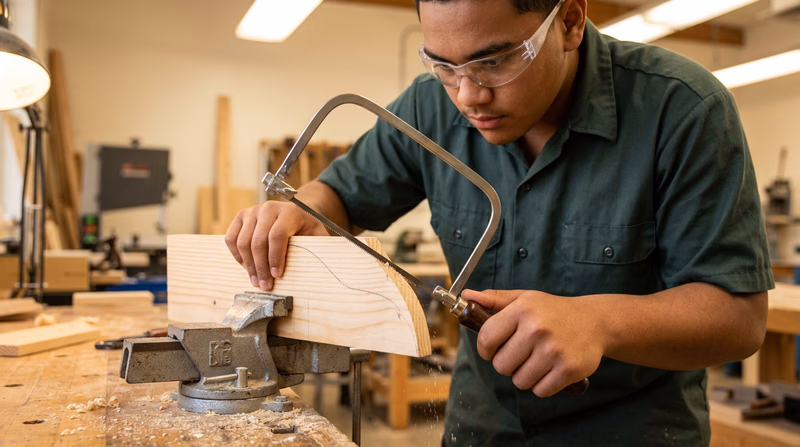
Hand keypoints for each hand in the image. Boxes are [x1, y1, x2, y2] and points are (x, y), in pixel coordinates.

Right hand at [225, 201, 327, 289]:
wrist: (294, 213)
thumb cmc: (306, 229)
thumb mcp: (317, 236)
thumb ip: (317, 248)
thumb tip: (317, 268)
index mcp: (290, 211)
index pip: (277, 235)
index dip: (275, 258)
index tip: (276, 275)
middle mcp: (269, 208)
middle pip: (258, 241)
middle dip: (261, 267)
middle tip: (265, 285)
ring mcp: (252, 211)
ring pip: (243, 242)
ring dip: (248, 265)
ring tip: (256, 280)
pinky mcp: (241, 216)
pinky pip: (231, 239)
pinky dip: (237, 255)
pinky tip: (247, 267)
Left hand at [463, 289, 604, 396]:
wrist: (595, 322)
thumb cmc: (553, 311)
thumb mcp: (524, 299)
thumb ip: (494, 299)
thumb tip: (465, 295)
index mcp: (522, 310)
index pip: (486, 339)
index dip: (485, 349)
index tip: (493, 348)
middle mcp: (537, 329)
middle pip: (501, 366)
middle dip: (507, 364)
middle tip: (520, 354)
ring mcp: (554, 351)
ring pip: (520, 381)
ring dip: (525, 376)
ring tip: (536, 361)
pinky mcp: (568, 370)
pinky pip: (540, 391)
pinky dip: (542, 385)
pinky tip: (549, 369)